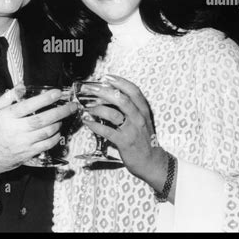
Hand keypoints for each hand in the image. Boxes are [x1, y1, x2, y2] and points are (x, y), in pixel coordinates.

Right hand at [0, 84, 77, 179]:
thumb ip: (6, 98)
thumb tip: (21, 85)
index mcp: (7, 117)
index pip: (29, 105)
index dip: (45, 99)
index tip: (57, 93)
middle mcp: (16, 130)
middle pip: (42, 119)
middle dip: (60, 111)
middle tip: (72, 105)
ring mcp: (23, 143)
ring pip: (47, 132)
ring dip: (59, 123)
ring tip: (64, 116)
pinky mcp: (28, 153)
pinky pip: (47, 145)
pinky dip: (55, 137)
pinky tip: (58, 131)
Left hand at [82, 75, 174, 199]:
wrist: (151, 161)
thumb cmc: (143, 139)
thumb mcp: (142, 120)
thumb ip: (131, 108)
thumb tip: (111, 95)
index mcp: (143, 110)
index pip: (133, 91)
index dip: (120, 82)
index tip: (106, 76)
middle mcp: (139, 118)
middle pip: (121, 99)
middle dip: (104, 92)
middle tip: (90, 88)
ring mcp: (132, 130)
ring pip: (113, 114)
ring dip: (97, 108)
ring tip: (86, 107)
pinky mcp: (125, 142)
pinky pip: (107, 131)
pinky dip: (94, 126)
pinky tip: (87, 122)